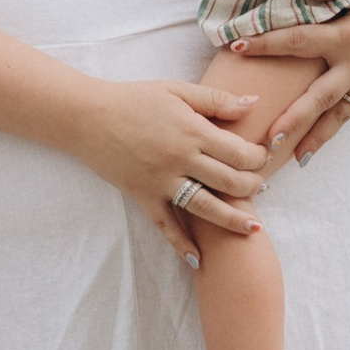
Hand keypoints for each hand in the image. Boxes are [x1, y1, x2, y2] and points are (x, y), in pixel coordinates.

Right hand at [83, 76, 267, 258]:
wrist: (87, 117)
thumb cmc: (133, 99)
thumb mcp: (177, 90)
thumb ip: (216, 99)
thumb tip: (253, 104)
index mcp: (192, 130)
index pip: (239, 152)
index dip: (257, 158)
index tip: (262, 158)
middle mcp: (180, 159)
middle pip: (229, 181)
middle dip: (252, 186)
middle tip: (259, 186)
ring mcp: (161, 181)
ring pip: (206, 207)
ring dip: (233, 220)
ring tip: (253, 228)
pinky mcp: (143, 197)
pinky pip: (166, 225)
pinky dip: (182, 244)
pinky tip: (199, 259)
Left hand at [228, 0, 349, 160]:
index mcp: (349, 36)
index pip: (298, 40)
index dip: (266, 43)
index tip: (236, 45)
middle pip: (317, 97)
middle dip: (290, 117)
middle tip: (265, 137)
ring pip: (333, 116)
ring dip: (310, 137)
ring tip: (286, 158)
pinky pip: (348, 116)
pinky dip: (329, 133)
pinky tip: (308, 152)